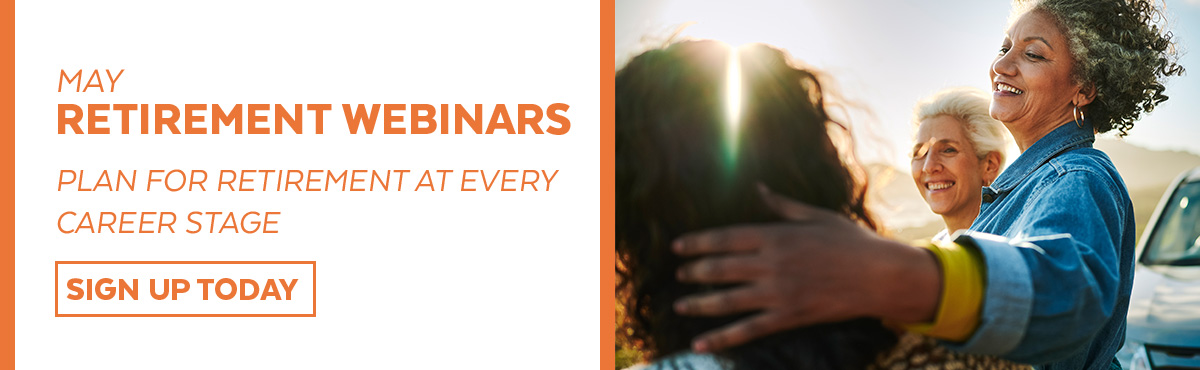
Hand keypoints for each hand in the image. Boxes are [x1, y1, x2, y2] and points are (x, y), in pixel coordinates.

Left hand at [671, 185, 939, 352]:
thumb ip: (782, 205)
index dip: (697, 243)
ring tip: (680, 305)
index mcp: (776, 236)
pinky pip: (748, 329)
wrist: (881, 276)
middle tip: (678, 274)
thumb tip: (759, 187)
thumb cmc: (852, 242)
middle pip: (721, 268)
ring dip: (699, 303)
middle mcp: (772, 264)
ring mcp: (779, 293)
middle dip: (694, 272)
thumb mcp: (816, 216)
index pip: (725, 238)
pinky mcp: (789, 316)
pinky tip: (700, 343)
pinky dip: (722, 338)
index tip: (677, 247)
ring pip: (728, 301)